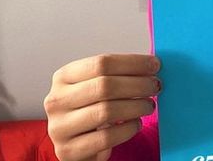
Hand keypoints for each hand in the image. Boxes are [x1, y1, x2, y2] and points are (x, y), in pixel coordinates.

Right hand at [44, 54, 160, 160]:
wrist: (74, 145)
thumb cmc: (89, 110)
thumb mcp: (94, 88)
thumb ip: (116, 75)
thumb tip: (151, 65)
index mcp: (63, 77)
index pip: (101, 63)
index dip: (132, 63)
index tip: (154, 65)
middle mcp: (57, 100)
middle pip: (105, 85)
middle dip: (137, 84)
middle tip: (155, 86)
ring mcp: (60, 127)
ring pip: (106, 111)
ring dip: (136, 106)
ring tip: (149, 105)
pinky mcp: (68, 150)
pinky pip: (106, 137)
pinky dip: (128, 129)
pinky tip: (136, 124)